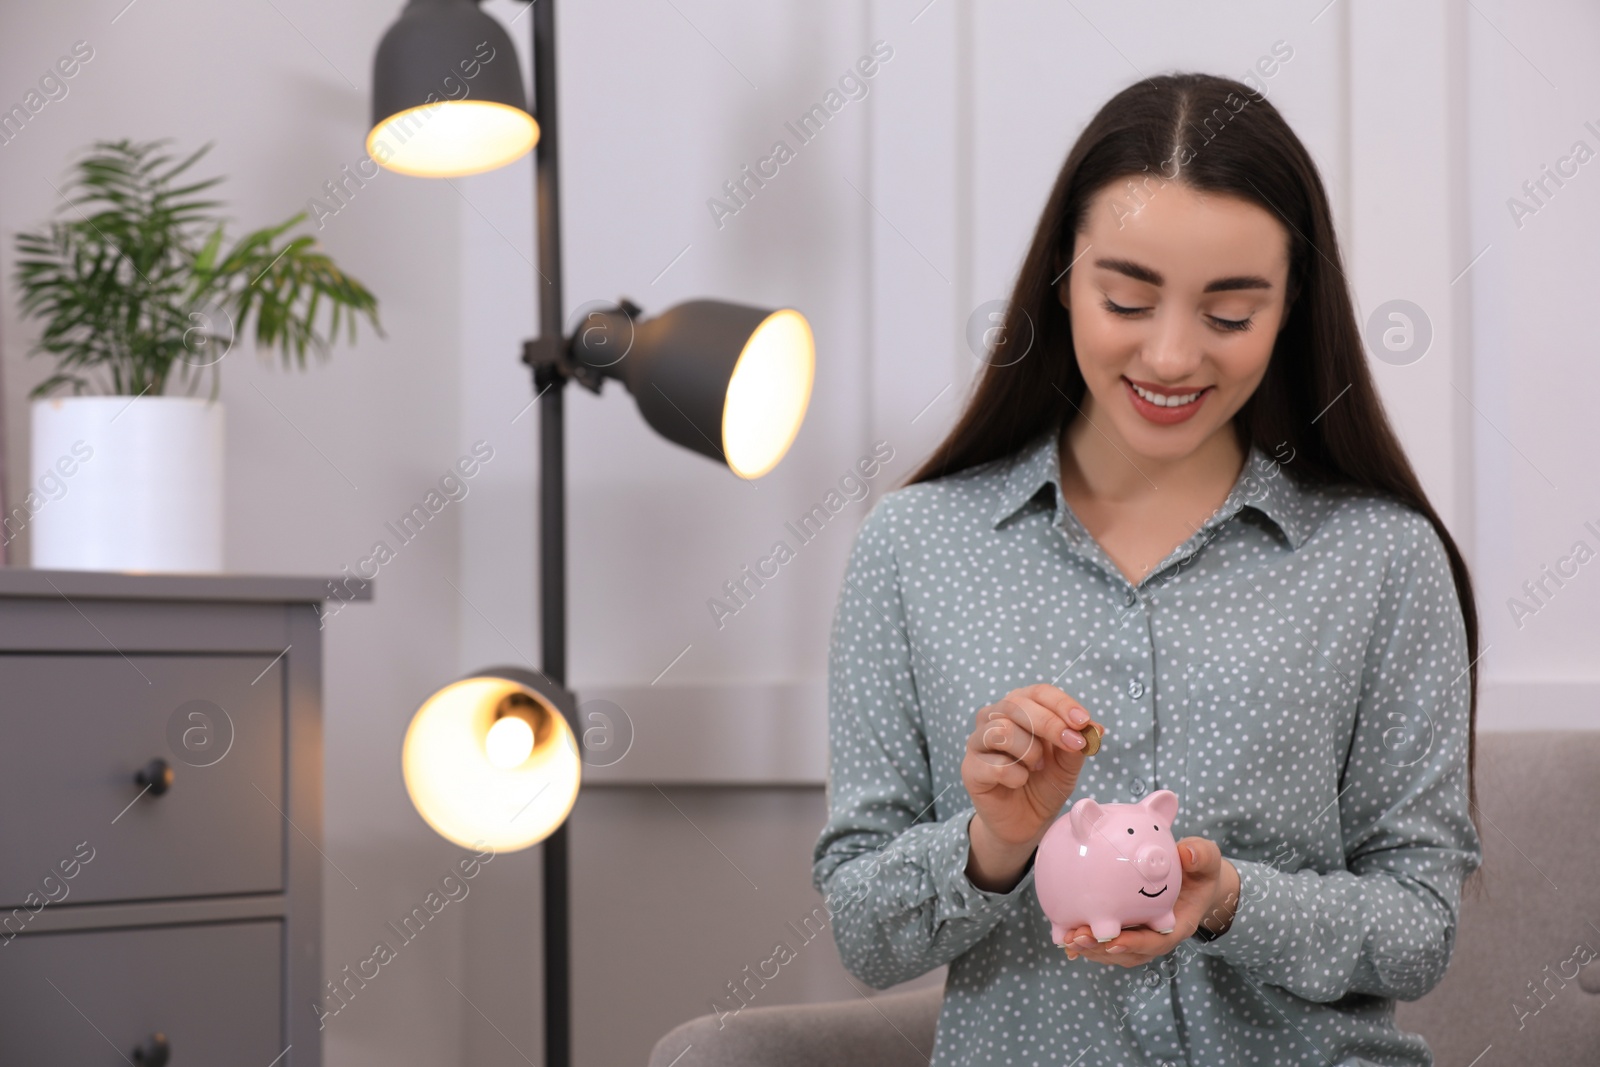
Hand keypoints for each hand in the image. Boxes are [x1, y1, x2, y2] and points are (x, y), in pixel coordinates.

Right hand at [962, 684, 1105, 855]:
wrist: (1026, 822)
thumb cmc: (1045, 784)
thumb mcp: (1068, 763)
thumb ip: (1078, 743)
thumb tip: (1095, 728)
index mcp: (1019, 708)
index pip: (1038, 692)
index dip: (1061, 703)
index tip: (1082, 721)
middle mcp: (993, 718)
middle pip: (1016, 704)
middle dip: (1050, 724)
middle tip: (1072, 744)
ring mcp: (977, 742)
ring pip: (1002, 730)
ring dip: (1030, 752)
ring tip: (1037, 768)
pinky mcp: (970, 769)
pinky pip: (995, 765)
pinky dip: (1016, 776)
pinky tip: (1020, 783)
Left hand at [1061, 837, 1239, 965]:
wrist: (1193, 880)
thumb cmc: (1198, 871)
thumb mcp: (1206, 860)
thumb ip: (1200, 856)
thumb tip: (1186, 852)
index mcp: (1176, 925)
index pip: (1155, 941)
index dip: (1135, 944)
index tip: (1114, 941)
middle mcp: (1155, 936)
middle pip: (1128, 951)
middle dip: (1102, 949)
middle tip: (1078, 938)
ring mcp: (1139, 935)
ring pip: (1112, 950)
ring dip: (1089, 948)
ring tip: (1066, 937)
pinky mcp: (1126, 929)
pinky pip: (1104, 938)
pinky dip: (1084, 941)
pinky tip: (1062, 935)